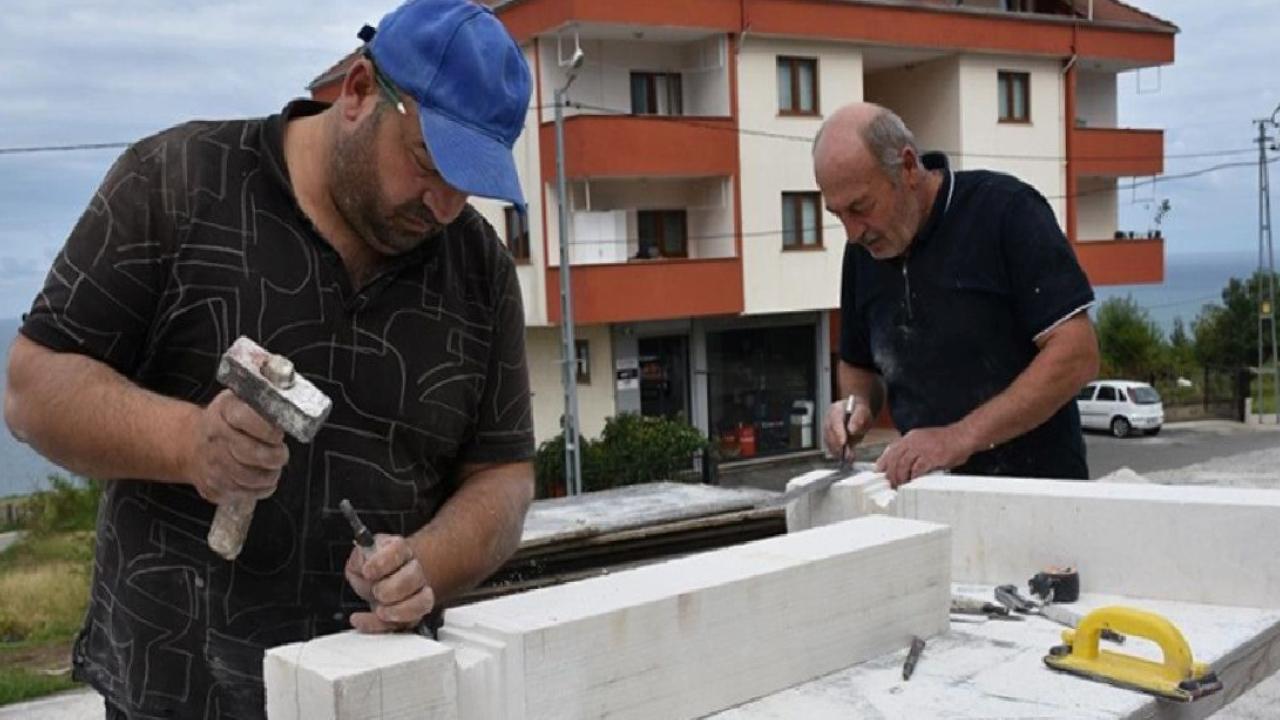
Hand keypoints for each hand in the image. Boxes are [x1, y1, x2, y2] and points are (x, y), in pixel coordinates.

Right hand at [184, 389, 288, 503]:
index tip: (278, 434)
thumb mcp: (241, 400)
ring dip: (270, 473)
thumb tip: (289, 396)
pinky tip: (261, 477)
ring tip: (272, 465)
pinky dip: (262, 488)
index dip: (268, 429)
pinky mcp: (215, 487)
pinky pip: (248, 493)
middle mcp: (214, 437)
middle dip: (275, 455)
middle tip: (280, 453)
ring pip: (252, 477)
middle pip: (252, 453)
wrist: (193, 444)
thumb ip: (264, 398)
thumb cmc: (228, 422)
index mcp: (223, 410)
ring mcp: (212, 464)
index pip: (245, 418)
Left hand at [345, 534, 434, 632]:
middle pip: (414, 576)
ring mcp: (417, 593)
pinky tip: (363, 621)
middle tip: (377, 592)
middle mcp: (413, 570)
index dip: (383, 561)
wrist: (384, 580)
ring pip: (421, 601)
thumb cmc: (373, 568)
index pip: (398, 550)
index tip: (367, 571)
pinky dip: (383, 625)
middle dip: (393, 588)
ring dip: (399, 610)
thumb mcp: (360, 559)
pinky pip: (406, 623)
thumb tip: (362, 564)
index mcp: (399, 550)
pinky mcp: (413, 615)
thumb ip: (359, 560)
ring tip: (380, 612)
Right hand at [822, 397, 872, 462]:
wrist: (859, 416)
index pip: (835, 420)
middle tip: (847, 455)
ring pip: (828, 441)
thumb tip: (852, 429)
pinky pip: (831, 446)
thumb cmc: (861, 412)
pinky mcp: (829, 438)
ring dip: (837, 451)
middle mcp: (829, 419)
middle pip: (829, 432)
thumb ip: (859, 418)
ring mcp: (827, 429)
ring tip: (849, 458)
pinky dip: (838, 453)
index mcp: (836, 409)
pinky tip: (846, 459)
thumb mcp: (864, 412)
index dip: (838, 432)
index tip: (843, 442)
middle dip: (837, 445)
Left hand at [874, 425, 974, 488]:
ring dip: (900, 478)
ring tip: (900, 486)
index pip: (891, 450)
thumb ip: (913, 450)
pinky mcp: (931, 457)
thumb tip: (900, 465)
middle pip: (894, 459)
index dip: (883, 462)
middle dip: (890, 474)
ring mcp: (922, 448)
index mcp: (911, 437)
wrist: (963, 436)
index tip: (879, 472)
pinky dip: (913, 478)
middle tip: (890, 485)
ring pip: (903, 465)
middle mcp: (914, 441)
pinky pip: (917, 470)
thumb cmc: (946, 441)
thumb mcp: (924, 441)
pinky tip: (913, 483)